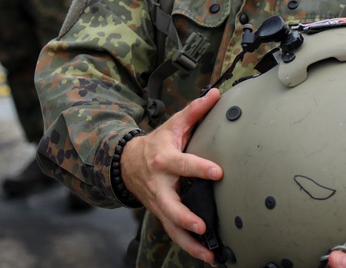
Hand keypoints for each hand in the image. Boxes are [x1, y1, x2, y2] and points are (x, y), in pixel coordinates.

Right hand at [119, 88, 222, 263]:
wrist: (127, 163)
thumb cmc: (157, 143)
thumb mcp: (174, 125)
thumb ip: (195, 111)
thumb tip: (215, 94)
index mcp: (164, 160)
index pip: (183, 164)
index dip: (200, 168)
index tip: (218, 172)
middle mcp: (160, 186)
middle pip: (170, 205)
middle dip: (185, 217)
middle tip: (201, 225)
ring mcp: (159, 203)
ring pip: (171, 227)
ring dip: (189, 243)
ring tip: (209, 253)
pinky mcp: (161, 215)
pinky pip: (173, 233)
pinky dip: (189, 247)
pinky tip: (206, 255)